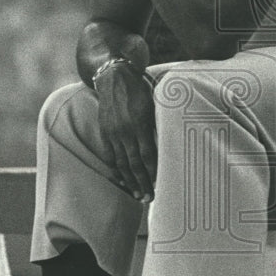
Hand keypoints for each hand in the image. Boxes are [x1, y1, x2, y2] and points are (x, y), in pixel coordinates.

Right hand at [95, 61, 156, 201]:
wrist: (113, 76)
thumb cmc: (140, 88)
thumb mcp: (154, 103)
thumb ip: (159, 123)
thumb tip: (171, 142)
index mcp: (139, 123)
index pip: (148, 154)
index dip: (153, 172)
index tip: (159, 185)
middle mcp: (124, 131)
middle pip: (135, 164)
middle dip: (142, 183)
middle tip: (150, 199)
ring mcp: (113, 133)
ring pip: (122, 163)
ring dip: (130, 181)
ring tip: (137, 195)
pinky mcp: (105, 132)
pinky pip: (110, 155)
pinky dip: (117, 170)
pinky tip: (123, 180)